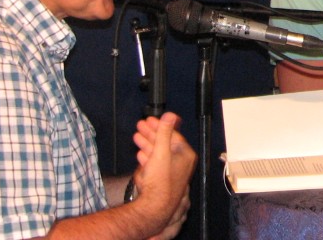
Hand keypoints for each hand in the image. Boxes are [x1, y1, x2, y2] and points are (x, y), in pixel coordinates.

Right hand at [130, 112, 196, 237]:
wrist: (154, 207)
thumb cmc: (160, 183)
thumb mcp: (161, 151)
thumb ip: (164, 132)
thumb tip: (170, 115)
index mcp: (185, 154)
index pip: (172, 134)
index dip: (159, 126)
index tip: (149, 120)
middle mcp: (181, 162)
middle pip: (164, 143)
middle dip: (151, 134)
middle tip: (141, 126)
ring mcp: (172, 171)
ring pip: (158, 153)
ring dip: (147, 144)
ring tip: (137, 136)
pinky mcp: (163, 179)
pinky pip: (155, 164)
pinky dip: (148, 157)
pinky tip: (141, 154)